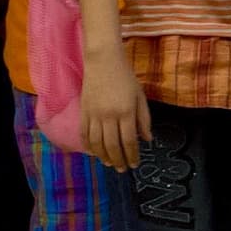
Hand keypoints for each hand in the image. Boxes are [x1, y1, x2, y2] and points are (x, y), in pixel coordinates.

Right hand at [83, 46, 151, 168]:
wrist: (103, 61)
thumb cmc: (126, 77)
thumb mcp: (140, 97)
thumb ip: (144, 119)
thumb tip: (147, 139)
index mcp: (126, 112)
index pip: (129, 140)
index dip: (132, 155)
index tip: (135, 164)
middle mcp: (109, 116)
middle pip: (112, 145)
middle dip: (119, 160)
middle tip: (123, 169)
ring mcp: (93, 114)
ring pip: (97, 143)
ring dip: (103, 156)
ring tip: (110, 164)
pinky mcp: (83, 111)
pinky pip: (84, 134)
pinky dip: (89, 146)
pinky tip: (94, 153)